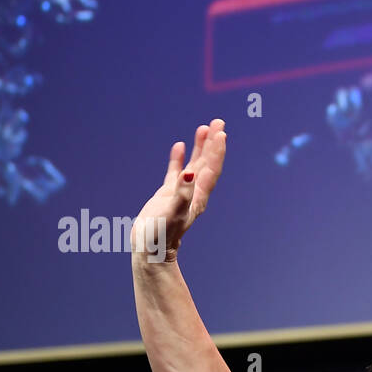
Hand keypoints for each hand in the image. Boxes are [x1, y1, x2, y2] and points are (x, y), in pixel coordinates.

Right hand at [130, 119, 226, 263]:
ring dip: (199, 147)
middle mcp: (194, 192)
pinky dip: (179, 159)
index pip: (211, 168)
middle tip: (218, 121)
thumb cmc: (161, 233)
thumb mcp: (172, 212)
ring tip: (203, 128)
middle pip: (207, 163)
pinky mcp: (168, 195)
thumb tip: (190, 173)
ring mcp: (181, 193)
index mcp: (198, 195)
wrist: (151, 250)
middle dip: (213, 143)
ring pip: (194, 165)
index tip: (221, 132)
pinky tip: (180, 147)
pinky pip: (176, 172)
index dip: (217, 150)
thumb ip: (182, 192)